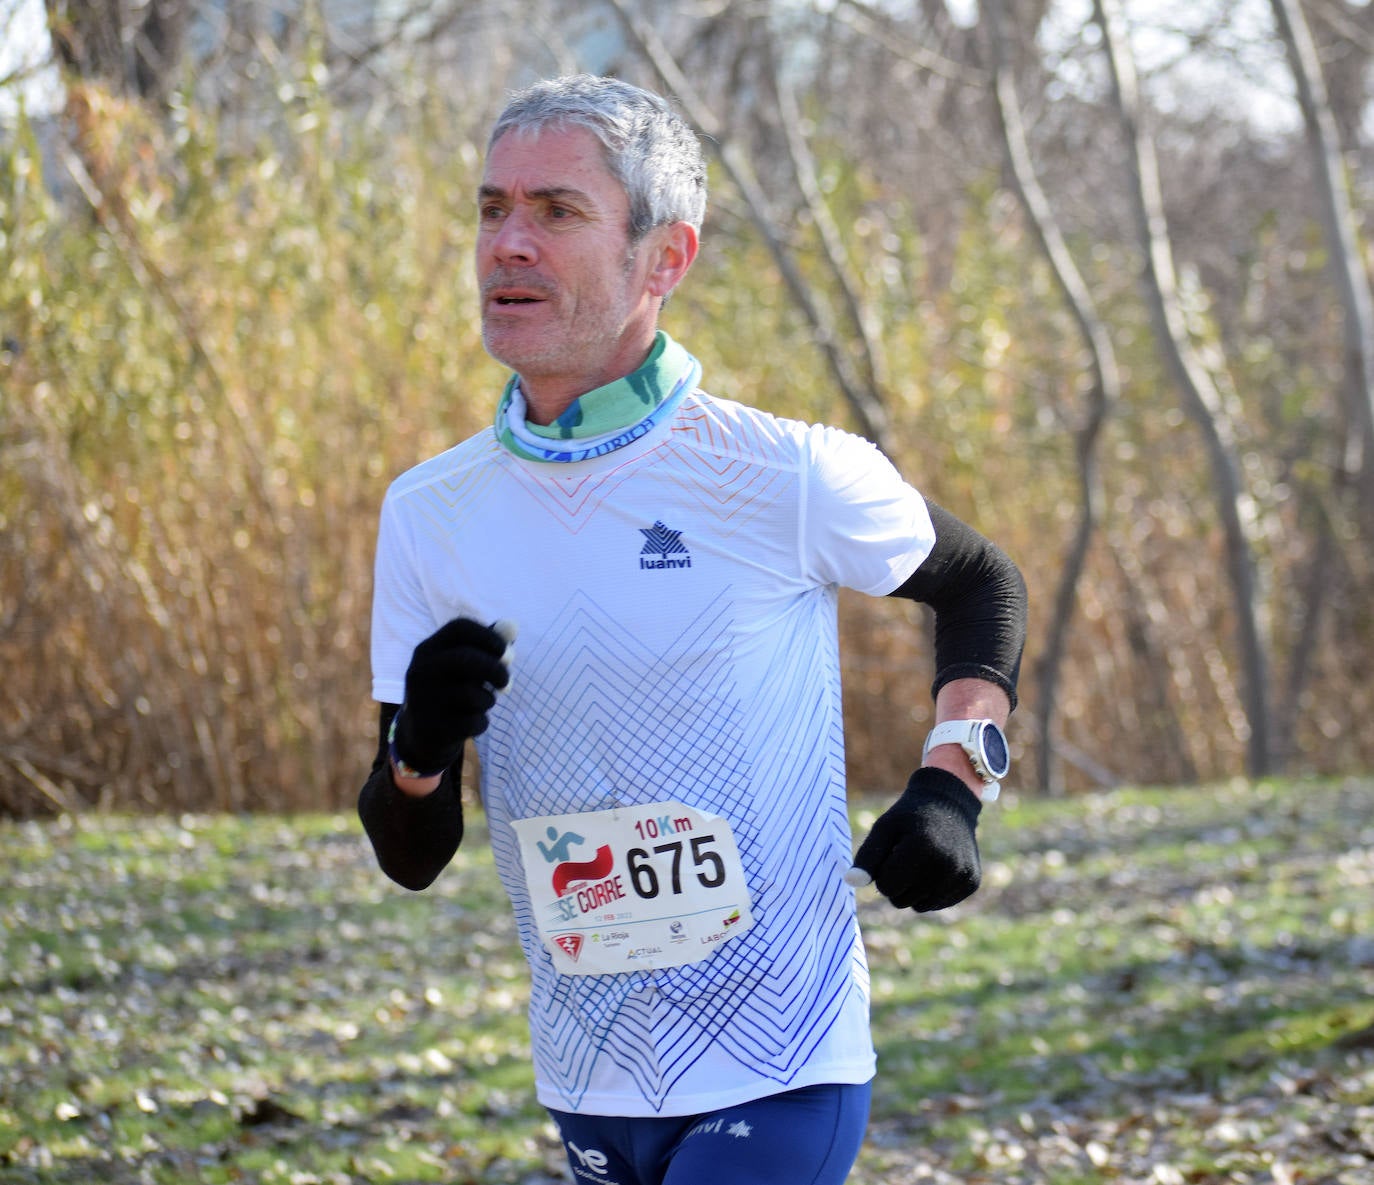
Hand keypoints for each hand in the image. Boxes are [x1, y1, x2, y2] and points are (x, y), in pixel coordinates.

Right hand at [391, 618, 514, 774]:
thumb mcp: (464, 667)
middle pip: (465, 659)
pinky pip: (471, 722)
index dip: (488, 636)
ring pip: (471, 694)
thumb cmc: (451, 690)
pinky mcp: (432, 728)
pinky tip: (472, 722)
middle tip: (505, 681)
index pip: (459, 628)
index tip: (504, 650)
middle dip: (495, 669)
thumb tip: (512, 626)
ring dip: (488, 699)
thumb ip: (487, 646)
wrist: (422, 735)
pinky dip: (481, 722)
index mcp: (427, 649)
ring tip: (482, 702)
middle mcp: (420, 671)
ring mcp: (423, 700)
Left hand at [850, 767, 981, 911]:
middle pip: (901, 901)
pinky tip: (936, 867)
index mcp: (922, 848)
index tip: (891, 852)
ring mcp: (962, 876)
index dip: (882, 871)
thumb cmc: (909, 816)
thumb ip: (867, 856)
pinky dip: (931, 891)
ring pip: (920, 906)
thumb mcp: (884, 828)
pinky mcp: (971, 883)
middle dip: (897, 882)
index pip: (885, 887)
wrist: (949, 803)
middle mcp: (946, 865)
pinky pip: (938, 904)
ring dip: (913, 889)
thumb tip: (851, 882)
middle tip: (906, 856)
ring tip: (921, 861)